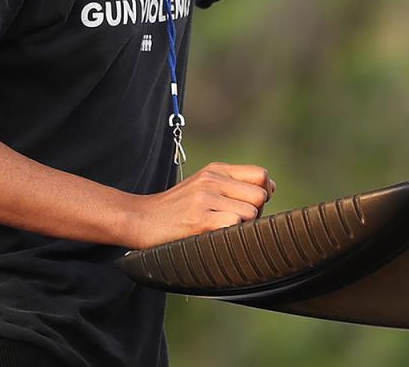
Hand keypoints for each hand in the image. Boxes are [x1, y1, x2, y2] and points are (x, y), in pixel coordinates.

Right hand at [127, 161, 274, 249]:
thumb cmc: (175, 209)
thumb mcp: (203, 186)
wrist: (139, 219)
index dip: (264, 193)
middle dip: (257, 213)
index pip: (261, 175)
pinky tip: (215, 238)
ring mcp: (205, 198)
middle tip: (237, 224)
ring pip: (251, 213)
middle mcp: (213, 180)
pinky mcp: (199, 219)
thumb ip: (234, 185)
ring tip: (222, 231)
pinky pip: (234, 225)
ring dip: (243, 228)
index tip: (251, 206)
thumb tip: (270, 189)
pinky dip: (231, 236)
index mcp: (216, 170)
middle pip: (261, 195)